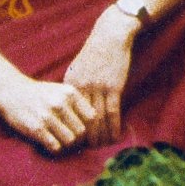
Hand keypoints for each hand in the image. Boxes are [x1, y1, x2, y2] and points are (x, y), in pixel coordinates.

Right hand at [0, 75, 96, 154]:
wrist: (12, 92)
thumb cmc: (41, 94)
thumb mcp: (61, 91)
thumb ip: (78, 103)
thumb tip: (96, 124)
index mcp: (70, 93)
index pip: (92, 117)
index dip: (91, 128)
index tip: (85, 132)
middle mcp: (60, 103)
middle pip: (82, 131)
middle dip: (79, 139)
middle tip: (73, 141)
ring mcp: (48, 116)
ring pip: (70, 140)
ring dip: (67, 145)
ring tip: (62, 143)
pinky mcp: (36, 129)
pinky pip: (55, 146)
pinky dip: (56, 149)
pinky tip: (51, 145)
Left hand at [62, 10, 136, 143]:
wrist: (110, 35)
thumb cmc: (96, 50)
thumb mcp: (78, 67)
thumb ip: (75, 86)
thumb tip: (72, 104)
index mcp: (70, 85)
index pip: (69, 114)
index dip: (73, 129)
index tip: (75, 141)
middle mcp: (81, 89)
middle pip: (81, 120)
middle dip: (85, 137)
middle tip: (88, 150)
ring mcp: (98, 88)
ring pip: (97, 119)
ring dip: (100, 135)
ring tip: (101, 147)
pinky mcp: (113, 87)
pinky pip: (112, 111)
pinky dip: (113, 126)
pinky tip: (115, 135)